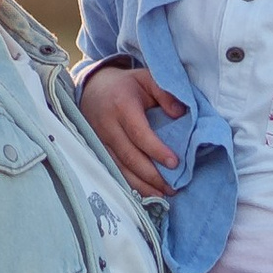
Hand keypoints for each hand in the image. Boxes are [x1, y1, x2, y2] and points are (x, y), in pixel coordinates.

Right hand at [78, 60, 185, 199]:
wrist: (92, 88)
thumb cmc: (126, 85)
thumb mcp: (146, 78)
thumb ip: (165, 92)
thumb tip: (179, 113)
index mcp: (122, 106)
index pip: (139, 133)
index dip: (156, 150)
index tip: (174, 163)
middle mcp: (108, 126)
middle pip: (130, 157)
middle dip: (152, 175)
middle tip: (172, 187)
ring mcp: (100, 140)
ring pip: (120, 168)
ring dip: (142, 185)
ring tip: (162, 194)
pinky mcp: (98, 150)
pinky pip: (114, 170)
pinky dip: (130, 184)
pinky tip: (146, 193)